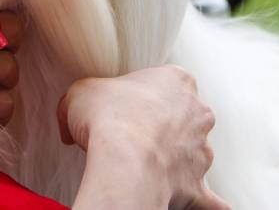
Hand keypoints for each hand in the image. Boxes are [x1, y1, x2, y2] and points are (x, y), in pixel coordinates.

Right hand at [58, 66, 229, 209]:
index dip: (143, 94)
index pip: (164, 82)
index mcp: (176, 80)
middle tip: (135, 136)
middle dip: (165, 125)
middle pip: (185, 115)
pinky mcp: (198, 184)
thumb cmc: (109, 119)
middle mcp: (197, 112)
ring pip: (194, 153)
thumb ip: (81, 98)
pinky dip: (205, 202)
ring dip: (176, 159)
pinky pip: (208, 198)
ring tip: (148, 168)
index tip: (126, 105)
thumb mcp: (81, 92)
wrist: (124, 162)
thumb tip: (70, 121)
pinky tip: (196, 203)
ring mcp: (201, 149)